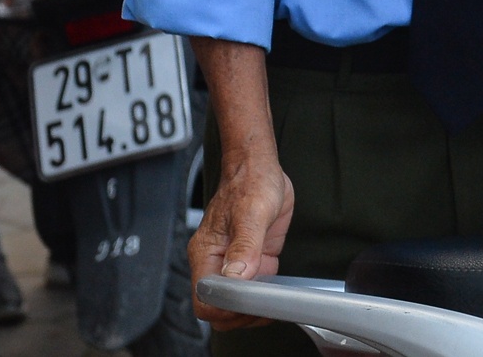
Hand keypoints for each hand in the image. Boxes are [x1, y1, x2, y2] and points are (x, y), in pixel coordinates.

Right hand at [189, 156, 295, 328]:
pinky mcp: (253, 257)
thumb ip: (245, 245)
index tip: (248, 306)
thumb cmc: (250, 181)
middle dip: (239, 315)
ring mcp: (234, 261)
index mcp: (206, 253)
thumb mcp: (252, 211)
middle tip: (264, 310)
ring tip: (273, 305)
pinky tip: (277, 293)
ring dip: (253, 308)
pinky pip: (254, 286)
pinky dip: (264, 295)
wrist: (260, 167)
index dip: (224, 309)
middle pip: (218, 305)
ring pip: (236, 300)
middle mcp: (217, 261)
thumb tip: (237, 276)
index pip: (205, 298)